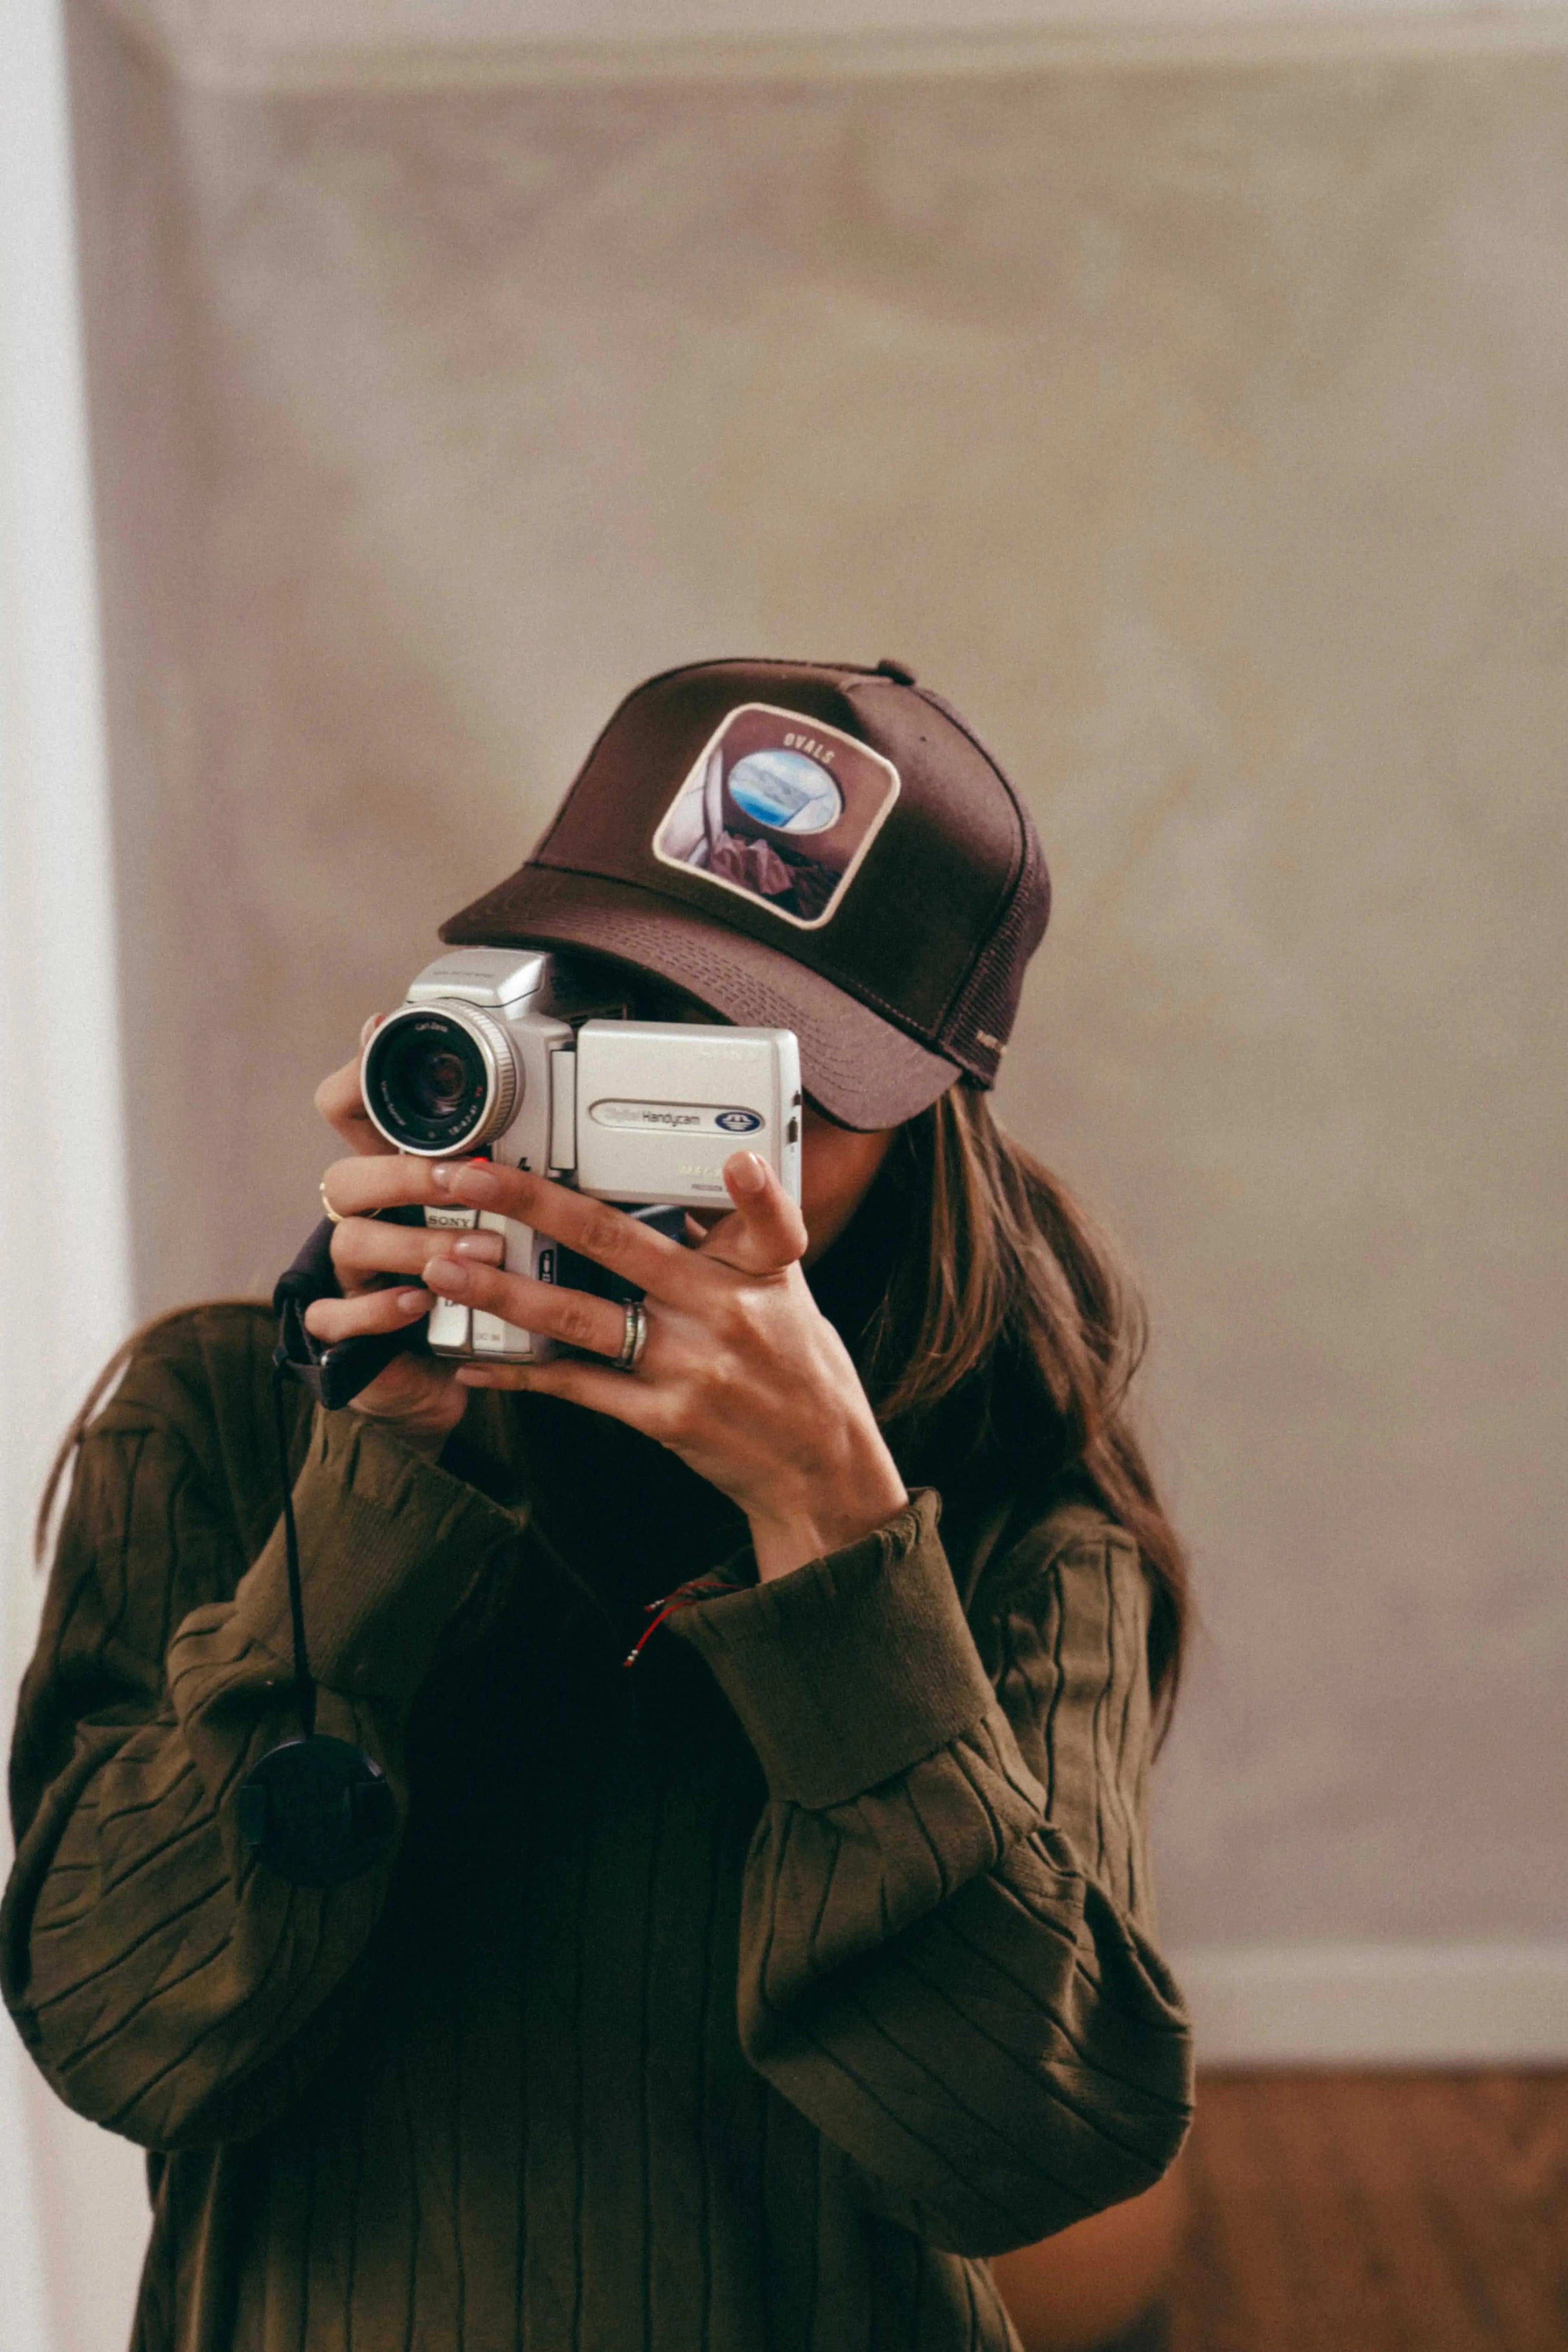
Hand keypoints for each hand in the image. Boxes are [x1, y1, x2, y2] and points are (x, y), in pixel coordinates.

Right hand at [305, 1019, 496, 1456]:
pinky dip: (377, 1309)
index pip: (350, 1114)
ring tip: (477, 1249)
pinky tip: (418, 1302)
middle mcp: (366, 1221)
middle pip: (345, 1176)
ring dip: (415, 1243)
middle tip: (461, 1179)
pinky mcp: (344, 1331)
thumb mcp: (497, 1216)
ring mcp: (350, 1275)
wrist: (443, 1373)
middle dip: (403, 1174)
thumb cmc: (474, 1284)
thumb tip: (564, 1105)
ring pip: (352, 1241)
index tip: (381, 1034)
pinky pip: (337, 1315)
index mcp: (396, 1181)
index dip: (359, 1076)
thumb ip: (510, 1166)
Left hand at [417, 1152, 909, 1581]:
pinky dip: (524, 1376)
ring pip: (582, 1318)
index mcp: (758, 1274)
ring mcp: (688, 1367)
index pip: (763, 1219)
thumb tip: (681, 1182)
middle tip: (473, 1179)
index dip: (750, 1186)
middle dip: (536, 1205)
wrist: (818, 1469)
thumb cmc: (799, 1370)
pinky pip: (580, 1388)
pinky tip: (477, 1365)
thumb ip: (730, 1240)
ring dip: (505, 1290)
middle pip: (619, 1244)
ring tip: (446, 1268)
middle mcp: (721, 1313)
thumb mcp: (784, 1292)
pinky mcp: (664, 1417)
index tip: (733, 1158)